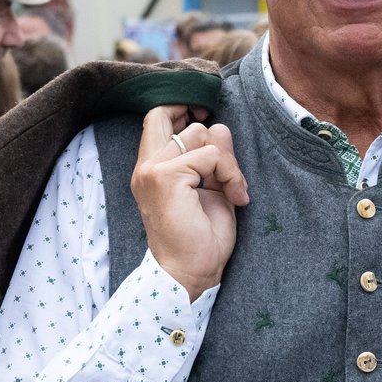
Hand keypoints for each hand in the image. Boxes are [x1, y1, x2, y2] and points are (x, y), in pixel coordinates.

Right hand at [133, 105, 249, 299]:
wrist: (192, 273)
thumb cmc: (202, 238)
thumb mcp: (213, 187)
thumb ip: (213, 156)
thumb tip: (220, 125)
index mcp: (151, 167)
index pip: (156, 117)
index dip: (181, 108)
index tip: (208, 119)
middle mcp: (145, 165)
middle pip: (165, 112)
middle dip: (204, 127)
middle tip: (224, 158)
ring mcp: (152, 170)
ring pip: (199, 132)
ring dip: (227, 159)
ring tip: (235, 189)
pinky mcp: (166, 178)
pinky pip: (210, 154)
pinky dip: (230, 172)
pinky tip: (236, 196)